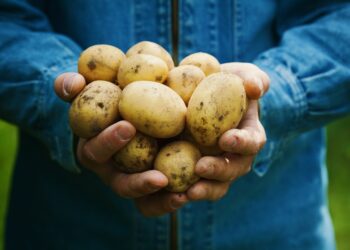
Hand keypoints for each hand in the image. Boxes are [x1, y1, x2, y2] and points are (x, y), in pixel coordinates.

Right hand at [54, 72, 188, 215]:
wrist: (136, 108)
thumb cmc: (111, 98)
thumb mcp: (91, 89)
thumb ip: (74, 85)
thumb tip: (73, 84)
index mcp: (96, 150)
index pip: (96, 150)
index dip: (109, 141)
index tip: (128, 126)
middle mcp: (115, 171)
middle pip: (122, 185)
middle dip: (139, 183)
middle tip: (160, 178)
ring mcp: (136, 180)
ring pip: (144, 201)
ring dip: (162, 201)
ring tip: (181, 196)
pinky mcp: (156, 182)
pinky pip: (163, 199)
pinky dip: (174, 199)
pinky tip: (192, 192)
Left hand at [186, 63, 268, 200]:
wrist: (200, 96)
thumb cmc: (224, 84)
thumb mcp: (239, 75)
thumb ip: (252, 78)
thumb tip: (255, 88)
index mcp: (247, 135)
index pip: (252, 142)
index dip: (243, 142)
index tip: (227, 138)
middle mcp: (234, 156)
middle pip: (233, 170)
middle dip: (219, 171)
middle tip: (201, 168)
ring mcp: (215, 166)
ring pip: (215, 186)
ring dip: (203, 190)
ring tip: (186, 193)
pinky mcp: (193, 172)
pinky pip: (191, 186)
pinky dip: (181, 192)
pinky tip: (167, 192)